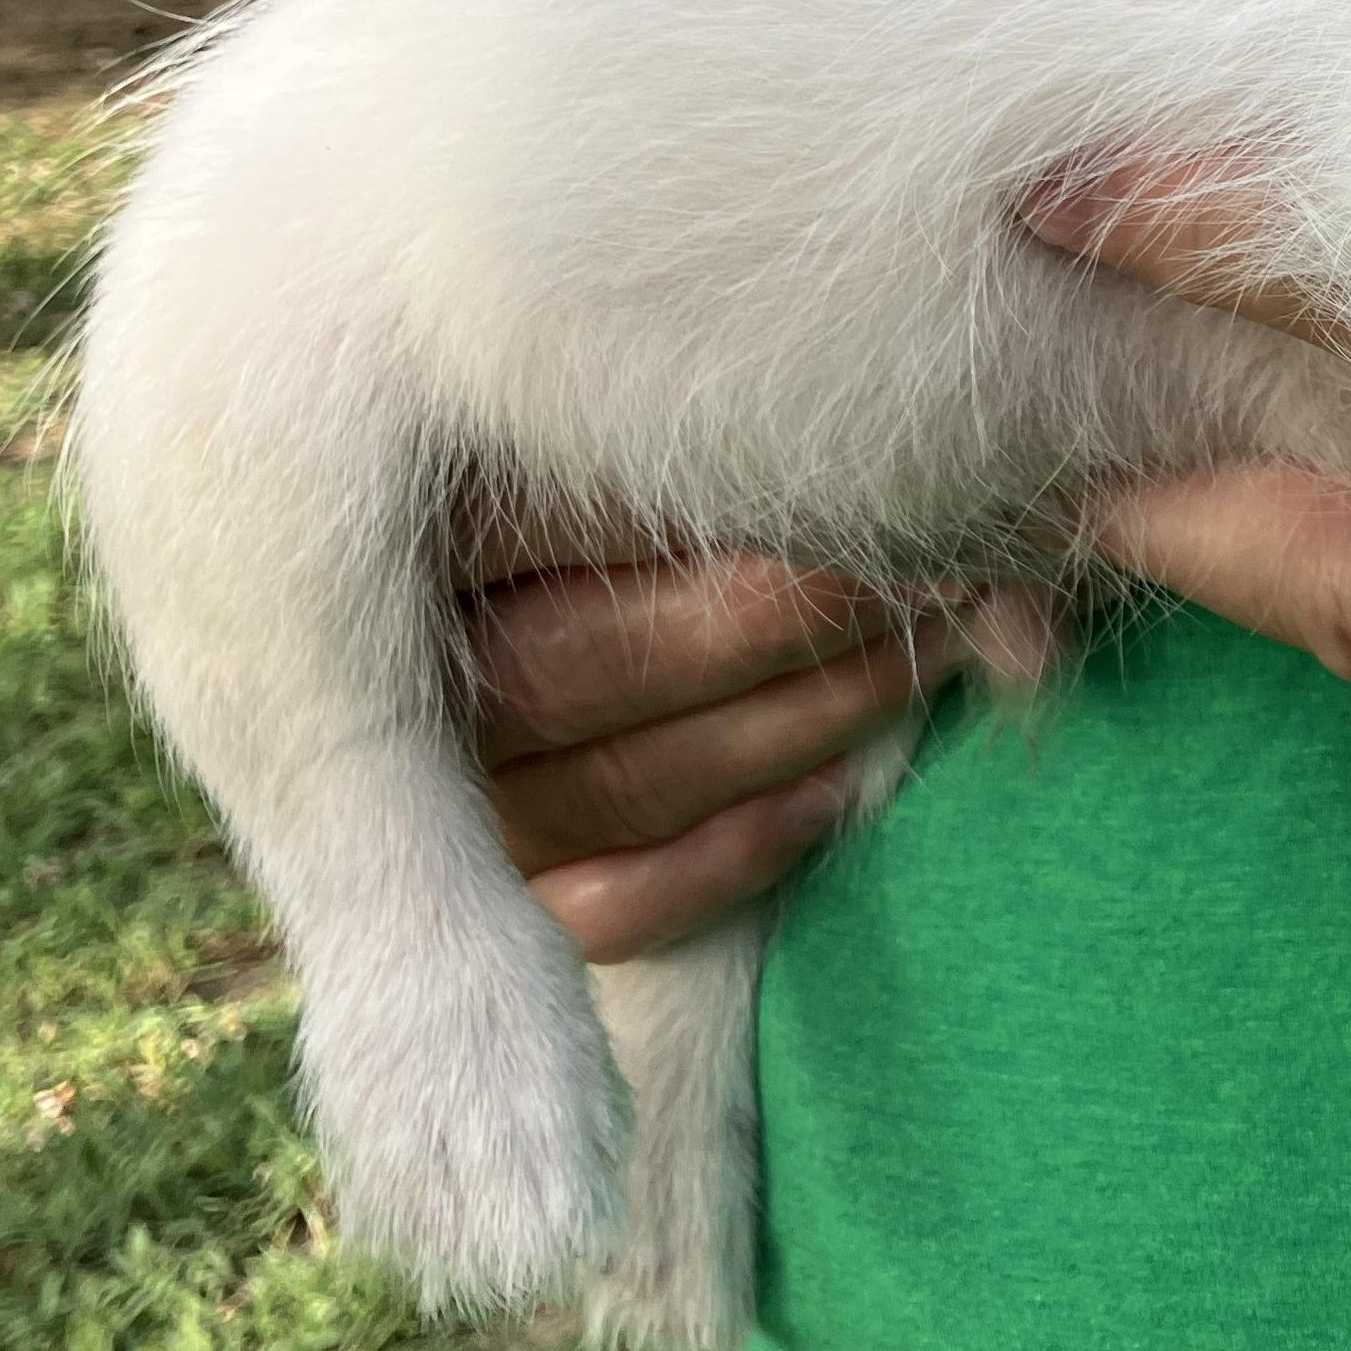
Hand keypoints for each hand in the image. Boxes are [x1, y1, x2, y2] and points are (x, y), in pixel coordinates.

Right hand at [460, 503, 1042, 960]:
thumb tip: (908, 492)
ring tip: (925, 659)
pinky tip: (835, 795)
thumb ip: (737, 450)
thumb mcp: (665, 443)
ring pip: (620, 784)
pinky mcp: (518, 893)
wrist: (591, 642)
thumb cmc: (668, 495)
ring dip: (800, 723)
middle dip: (783, 617)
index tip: (887, 472)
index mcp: (420, 532)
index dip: (725, 491)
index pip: (547, 509)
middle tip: (932, 570)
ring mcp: (467, 796)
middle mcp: (417, 677)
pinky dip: (733, 852)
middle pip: (585, 658)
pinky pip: (612, 907)